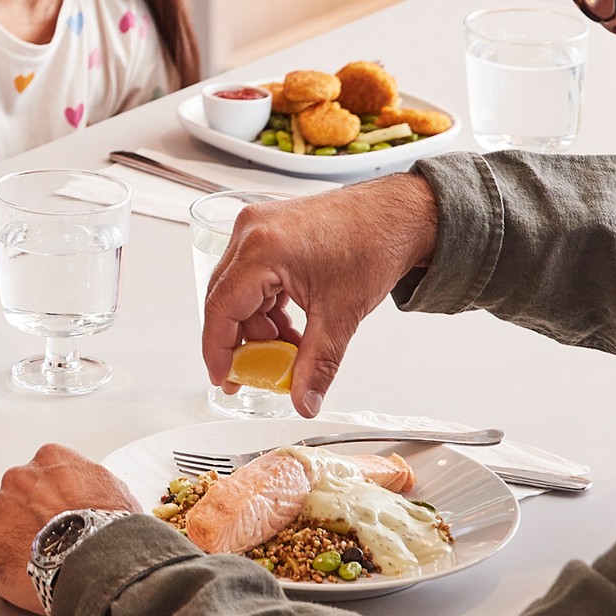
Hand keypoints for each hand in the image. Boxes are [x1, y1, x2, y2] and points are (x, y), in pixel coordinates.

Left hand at [0, 444, 139, 615]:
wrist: (96, 560)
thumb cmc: (110, 530)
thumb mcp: (117, 494)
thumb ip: (93, 488)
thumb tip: (94, 501)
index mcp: (50, 459)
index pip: (45, 476)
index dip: (56, 501)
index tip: (63, 518)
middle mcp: (18, 477)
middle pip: (19, 497)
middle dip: (31, 519)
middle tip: (53, 545)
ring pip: (0, 525)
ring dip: (15, 541)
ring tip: (42, 565)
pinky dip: (1, 567)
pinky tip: (23, 579)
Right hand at [203, 175, 438, 417]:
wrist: (397, 215)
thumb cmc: (374, 243)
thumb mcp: (342, 314)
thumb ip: (318, 365)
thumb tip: (303, 400)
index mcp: (262, 249)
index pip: (221, 307)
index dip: (218, 349)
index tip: (224, 377)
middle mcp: (251, 232)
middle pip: (225, 299)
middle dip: (240, 341)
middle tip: (254, 373)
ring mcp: (257, 228)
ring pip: (238, 290)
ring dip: (257, 325)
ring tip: (288, 348)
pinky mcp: (267, 230)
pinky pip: (251, 276)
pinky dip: (265, 305)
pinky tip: (290, 325)